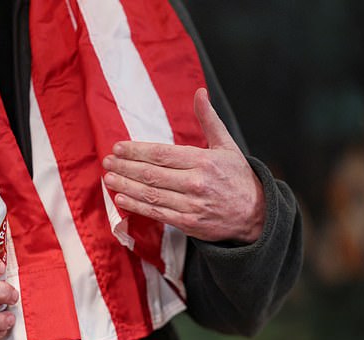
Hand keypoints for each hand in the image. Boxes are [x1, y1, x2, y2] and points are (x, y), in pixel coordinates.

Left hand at [102, 88, 264, 243]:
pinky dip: (137, 206)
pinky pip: (157, 213)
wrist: (255, 215)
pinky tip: (122, 198)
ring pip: (151, 194)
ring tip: (108, 178)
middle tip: (107, 161)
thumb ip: (209, 119)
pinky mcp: (188, 223)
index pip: (161, 154)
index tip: (118, 148)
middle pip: (151, 174)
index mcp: (203, 161)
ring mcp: (191, 205)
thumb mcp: (227, 145)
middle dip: (125, 167)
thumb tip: (200, 92)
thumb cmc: (238, 177)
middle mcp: (195, 183)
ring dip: (126, 186)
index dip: (136, 151)